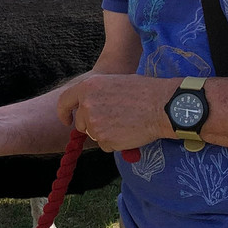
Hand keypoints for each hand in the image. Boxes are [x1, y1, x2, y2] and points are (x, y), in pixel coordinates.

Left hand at [56, 73, 175, 152]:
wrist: (163, 106)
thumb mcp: (114, 82)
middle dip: (92, 125)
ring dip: (105, 133)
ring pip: (94, 135)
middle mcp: (87, 105)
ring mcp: (94, 124)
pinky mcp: (105, 140)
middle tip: (113, 121)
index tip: (67, 120)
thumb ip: (97, 93)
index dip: (64, 113)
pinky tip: (129, 132)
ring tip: (125, 123)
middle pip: (81, 123)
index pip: (64, 101)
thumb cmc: (144, 91)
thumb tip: (87, 106)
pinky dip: (115, 143)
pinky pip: (105, 145)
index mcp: (88, 87)